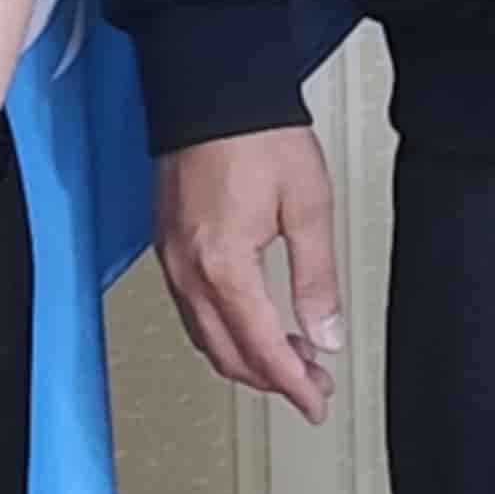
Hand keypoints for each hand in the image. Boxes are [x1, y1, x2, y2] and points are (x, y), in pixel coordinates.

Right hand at [154, 128, 345, 418]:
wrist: (211, 90)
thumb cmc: (255, 134)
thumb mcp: (307, 205)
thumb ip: (317, 277)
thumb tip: (326, 334)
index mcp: (223, 265)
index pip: (260, 349)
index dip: (293, 386)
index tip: (317, 403)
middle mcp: (187, 270)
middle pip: (227, 354)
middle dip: (272, 380)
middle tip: (313, 386)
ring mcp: (171, 260)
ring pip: (206, 337)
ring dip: (248, 358)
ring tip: (292, 359)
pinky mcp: (168, 246)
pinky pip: (192, 311)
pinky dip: (224, 331)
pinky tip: (253, 325)